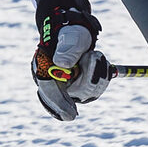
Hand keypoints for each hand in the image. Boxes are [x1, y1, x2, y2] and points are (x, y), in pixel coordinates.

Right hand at [31, 0, 110, 120]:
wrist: (77, 31)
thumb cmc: (71, 33)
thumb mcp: (72, 38)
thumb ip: (68, 50)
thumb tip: (62, 64)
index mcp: (43, 67)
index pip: (48, 90)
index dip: (59, 104)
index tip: (71, 116)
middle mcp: (51, 79)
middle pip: (66, 98)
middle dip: (86, 88)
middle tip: (104, 76)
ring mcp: (63, 84)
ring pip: (82, 95)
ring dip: (96, 79)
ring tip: (97, 55)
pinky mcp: (76, 86)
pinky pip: (89, 92)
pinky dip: (99, 81)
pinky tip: (102, 66)